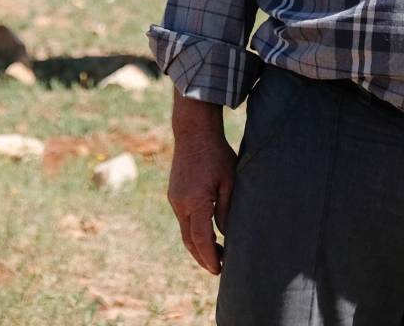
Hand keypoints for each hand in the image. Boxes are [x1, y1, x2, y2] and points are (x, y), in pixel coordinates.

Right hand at [167, 92, 236, 274]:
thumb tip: (225, 234)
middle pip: (189, 240)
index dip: (209, 257)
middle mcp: (180, 203)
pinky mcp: (174, 194)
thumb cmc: (216, 154)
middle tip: (217, 269)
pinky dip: (193, 230)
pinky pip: (183, 219)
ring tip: (215, 254)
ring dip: (198, 245)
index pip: (201, 239)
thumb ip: (226, 209)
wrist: (193, 132)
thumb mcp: (229, 181)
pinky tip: (206, 232)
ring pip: (185, 231)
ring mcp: (174, 199)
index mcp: (195, 201)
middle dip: (203, 257)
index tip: (218, 270)